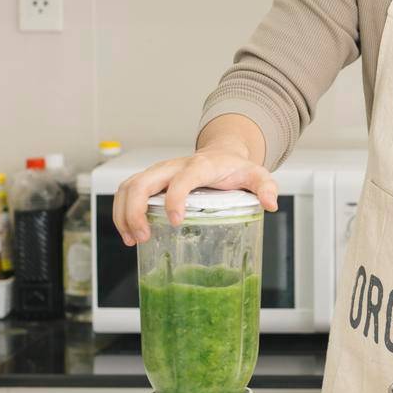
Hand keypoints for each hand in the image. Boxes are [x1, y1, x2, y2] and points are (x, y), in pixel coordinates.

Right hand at [111, 145, 277, 246]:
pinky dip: (121, 211)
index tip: (177, 222)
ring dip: (123, 214)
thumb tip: (271, 204)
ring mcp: (158, 172)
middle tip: (143, 238)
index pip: (182, 179)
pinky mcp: (149, 179)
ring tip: (132, 239)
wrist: (221, 153)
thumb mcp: (256, 173)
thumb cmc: (234, 167)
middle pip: (142, 183)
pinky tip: (129, 233)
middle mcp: (172, 167)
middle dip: (135, 211)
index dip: (175, 199)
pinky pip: (126, 192)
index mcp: (199, 166)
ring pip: (128, 187)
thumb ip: (265, 186)